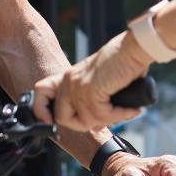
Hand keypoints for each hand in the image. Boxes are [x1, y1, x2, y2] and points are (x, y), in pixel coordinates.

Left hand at [32, 31, 151, 131]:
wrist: (134, 49)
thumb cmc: (122, 62)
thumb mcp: (100, 82)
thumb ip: (94, 102)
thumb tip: (97, 125)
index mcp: (69, 77)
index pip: (41, 92)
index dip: (41, 110)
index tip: (50, 122)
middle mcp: (70, 81)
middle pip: (62, 117)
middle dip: (84, 126)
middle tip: (103, 122)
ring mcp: (79, 85)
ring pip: (86, 121)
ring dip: (109, 120)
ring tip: (125, 111)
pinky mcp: (91, 89)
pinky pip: (102, 116)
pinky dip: (119, 115)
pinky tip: (130, 109)